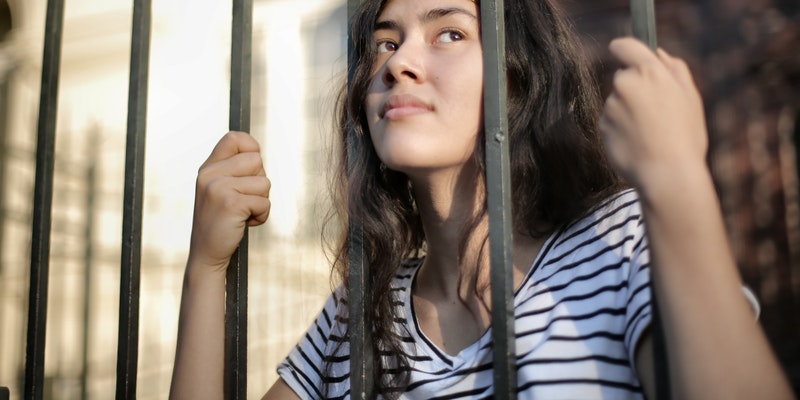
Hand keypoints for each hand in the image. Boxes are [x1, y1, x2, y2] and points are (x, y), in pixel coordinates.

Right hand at [188, 131, 270, 271]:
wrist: (206, 254)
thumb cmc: (220, 222)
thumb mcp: (220, 190)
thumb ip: (233, 170)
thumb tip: (257, 152)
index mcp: (208, 167)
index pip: (235, 138)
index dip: (252, 148)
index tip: (252, 169)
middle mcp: (210, 174)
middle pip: (257, 160)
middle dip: (259, 182)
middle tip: (244, 200)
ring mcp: (218, 187)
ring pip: (264, 182)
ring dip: (261, 201)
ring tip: (243, 213)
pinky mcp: (230, 203)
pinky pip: (264, 202)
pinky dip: (261, 216)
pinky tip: (244, 223)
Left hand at [599, 37, 708, 192]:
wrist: (667, 175)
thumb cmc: (685, 136)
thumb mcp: (690, 97)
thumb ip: (675, 69)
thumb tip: (658, 54)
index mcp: (649, 72)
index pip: (624, 46)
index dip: (624, 50)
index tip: (627, 56)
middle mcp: (625, 85)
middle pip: (623, 77)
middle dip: (635, 88)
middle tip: (657, 111)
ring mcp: (610, 107)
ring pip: (617, 101)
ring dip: (628, 111)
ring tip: (650, 132)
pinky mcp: (602, 127)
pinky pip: (611, 121)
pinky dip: (621, 129)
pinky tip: (638, 143)